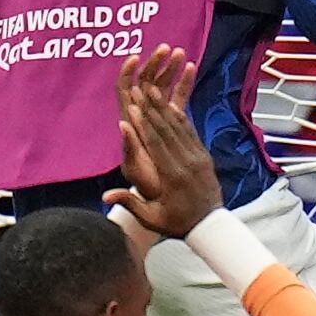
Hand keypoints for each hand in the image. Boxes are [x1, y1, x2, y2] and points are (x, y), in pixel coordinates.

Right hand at [110, 43, 221, 235]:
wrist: (210, 226)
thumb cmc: (177, 224)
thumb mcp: (152, 219)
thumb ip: (130, 204)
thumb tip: (105, 196)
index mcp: (172, 176)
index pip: (156, 145)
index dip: (144, 125)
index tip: (133, 108)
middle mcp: (186, 163)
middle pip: (167, 130)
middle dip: (152, 109)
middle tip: (140, 89)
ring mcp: (198, 158)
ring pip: (180, 128)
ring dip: (165, 108)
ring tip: (154, 89)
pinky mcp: (204, 157)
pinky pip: (192, 133)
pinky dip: (181, 118)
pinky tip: (172, 105)